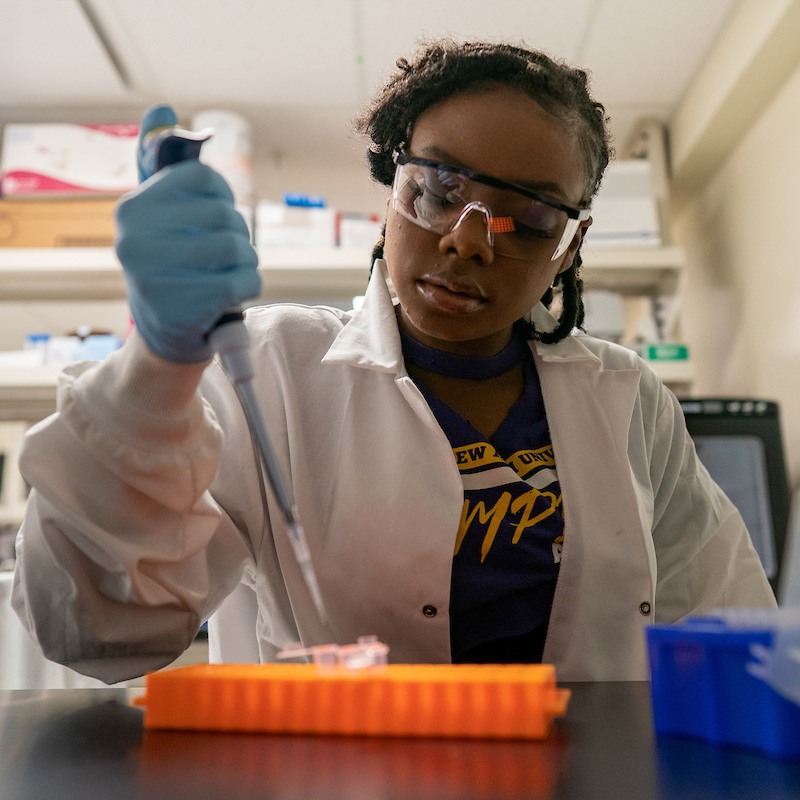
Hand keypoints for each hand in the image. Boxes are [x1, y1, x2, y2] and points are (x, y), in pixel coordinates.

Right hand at [115, 104, 259, 362]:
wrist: (166, 335)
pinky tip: (229, 297)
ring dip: (245, 264)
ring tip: (223, 277)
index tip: (208, 221)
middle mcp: (135, 239)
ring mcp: (157, 276)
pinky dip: (248, 288)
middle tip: (216, 259)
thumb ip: (160, 162)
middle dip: (235, 237)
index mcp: (132, 208)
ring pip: (239, 248)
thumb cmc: (172, 266)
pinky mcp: (184, 308)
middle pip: (227, 216)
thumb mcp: (161, 215)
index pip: (206, 179)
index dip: (223, 201)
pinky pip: (245, 280)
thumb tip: (161, 108)